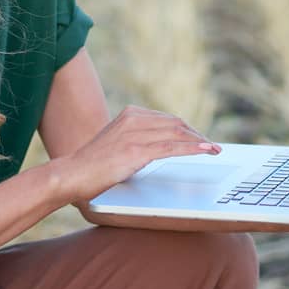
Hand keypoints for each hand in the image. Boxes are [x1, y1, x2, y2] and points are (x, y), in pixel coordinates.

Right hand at [55, 105, 220, 202]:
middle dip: (197, 135)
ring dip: (200, 142)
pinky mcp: (137, 151)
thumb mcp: (118, 144)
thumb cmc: (94, 165)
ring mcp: (135, 134)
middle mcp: (134, 119)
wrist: (73, 174)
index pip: (168, 119)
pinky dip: (193, 148)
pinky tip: (206, 151)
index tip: (201, 139)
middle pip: (176, 124)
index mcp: (130, 114)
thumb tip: (161, 147)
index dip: (188, 129)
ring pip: (177, 134)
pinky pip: (172, 148)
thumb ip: (137, 140)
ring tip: (215, 149)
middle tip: (213, 146)